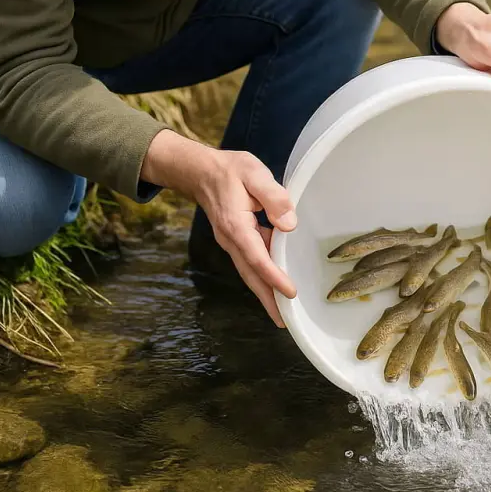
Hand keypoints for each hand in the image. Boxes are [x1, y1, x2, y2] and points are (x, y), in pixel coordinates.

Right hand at [140, 130, 295, 326]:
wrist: (199, 171)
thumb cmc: (229, 170)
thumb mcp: (254, 173)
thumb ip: (273, 196)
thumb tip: (289, 224)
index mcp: (236, 225)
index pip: (257, 258)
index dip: (274, 277)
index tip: (290, 293)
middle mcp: (231, 239)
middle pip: (251, 275)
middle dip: (267, 299)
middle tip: (284, 321)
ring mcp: (231, 241)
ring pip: (250, 271)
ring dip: (265, 291)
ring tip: (282, 310)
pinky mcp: (235, 239)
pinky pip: (250, 261)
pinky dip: (263, 275)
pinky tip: (277, 281)